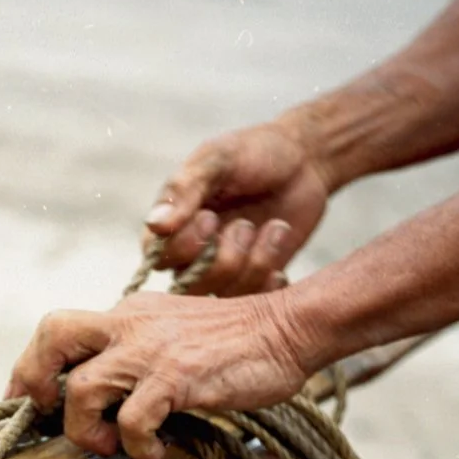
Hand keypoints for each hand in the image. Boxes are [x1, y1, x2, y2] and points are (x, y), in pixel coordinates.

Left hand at [7, 290, 308, 458]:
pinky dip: (137, 446)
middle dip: (33, 382)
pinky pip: (133, 420)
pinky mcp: (177, 376)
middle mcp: (129, 324)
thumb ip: (136, 356)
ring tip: (112, 446)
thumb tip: (103, 402)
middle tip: (46, 418)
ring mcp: (151, 349)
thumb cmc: (235, 344)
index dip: (29, 369)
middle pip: (51, 336)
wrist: (288, 329)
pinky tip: (156, 451)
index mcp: (126, 314)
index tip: (24, 404)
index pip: (57, 331)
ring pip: (82, 388)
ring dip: (85, 429)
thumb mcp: (172, 337)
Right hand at [143, 119, 330, 295]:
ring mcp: (223, 275)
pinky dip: (271, 282)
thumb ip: (185, 189)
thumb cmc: (253, 153)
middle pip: (190, 287)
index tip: (211, 218)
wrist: (304, 161)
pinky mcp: (253, 285)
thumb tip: (154, 224)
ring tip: (275, 228)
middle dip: (224, 258)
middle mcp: (191, 257)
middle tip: (245, 224)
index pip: (157, 258)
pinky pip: (253, 305)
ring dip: (254, 262)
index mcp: (173, 226)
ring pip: (224, 297)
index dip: (184, 247)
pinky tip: (281, 256)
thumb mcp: (218, 158)